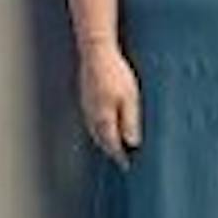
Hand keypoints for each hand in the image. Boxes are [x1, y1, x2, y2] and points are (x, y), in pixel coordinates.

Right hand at [78, 39, 141, 169]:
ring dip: (103, 139)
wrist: (96, 51)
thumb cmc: (115, 73)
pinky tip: (103, 123)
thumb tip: (132, 143)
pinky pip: (91, 119)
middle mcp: (92, 116)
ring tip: (112, 144)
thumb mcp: (129, 99)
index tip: (126, 165)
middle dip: (110, 150)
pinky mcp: (85, 96)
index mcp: (104, 119)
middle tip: (120, 158)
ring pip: (94, 130)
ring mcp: (86, 106)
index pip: (111, 144)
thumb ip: (130, 122)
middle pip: (101, 139)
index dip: (119, 156)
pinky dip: (98, 127)